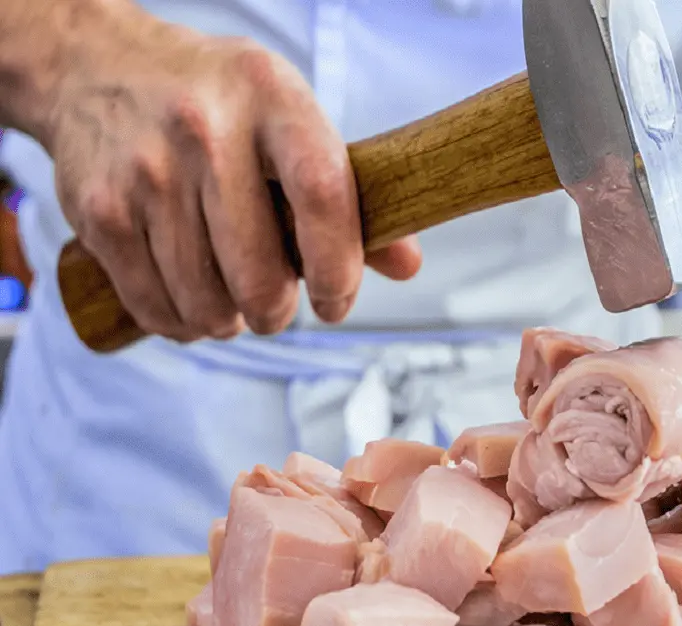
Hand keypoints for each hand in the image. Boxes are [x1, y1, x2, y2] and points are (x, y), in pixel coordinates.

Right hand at [44, 7, 420, 341]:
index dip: (339, 267)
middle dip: (276, 311)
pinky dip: (181, 323)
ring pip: (206, 301)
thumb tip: (406, 265)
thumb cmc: (217, 104)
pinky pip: (154, 305)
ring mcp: (146, 170)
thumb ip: (349, 194)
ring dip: (228, 321)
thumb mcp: (286, 119)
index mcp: (272, 98)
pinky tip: (191, 302)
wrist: (95, 65)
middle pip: (259, 272)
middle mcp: (205, 129)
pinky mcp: (99, 211)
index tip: (335, 301)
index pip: (322, 195)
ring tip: (233, 300)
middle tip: (276, 307)